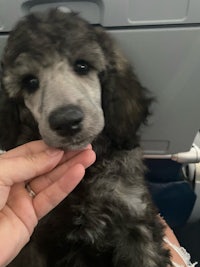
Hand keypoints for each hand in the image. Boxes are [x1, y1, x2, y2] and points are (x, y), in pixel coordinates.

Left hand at [0, 140, 95, 266]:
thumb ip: (28, 163)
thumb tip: (54, 153)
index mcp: (2, 167)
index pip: (31, 152)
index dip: (50, 147)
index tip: (67, 141)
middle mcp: (13, 182)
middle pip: (44, 165)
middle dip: (65, 155)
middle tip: (84, 146)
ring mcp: (23, 199)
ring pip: (51, 180)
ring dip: (71, 168)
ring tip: (88, 156)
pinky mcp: (31, 216)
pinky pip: (51, 197)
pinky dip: (66, 185)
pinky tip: (78, 173)